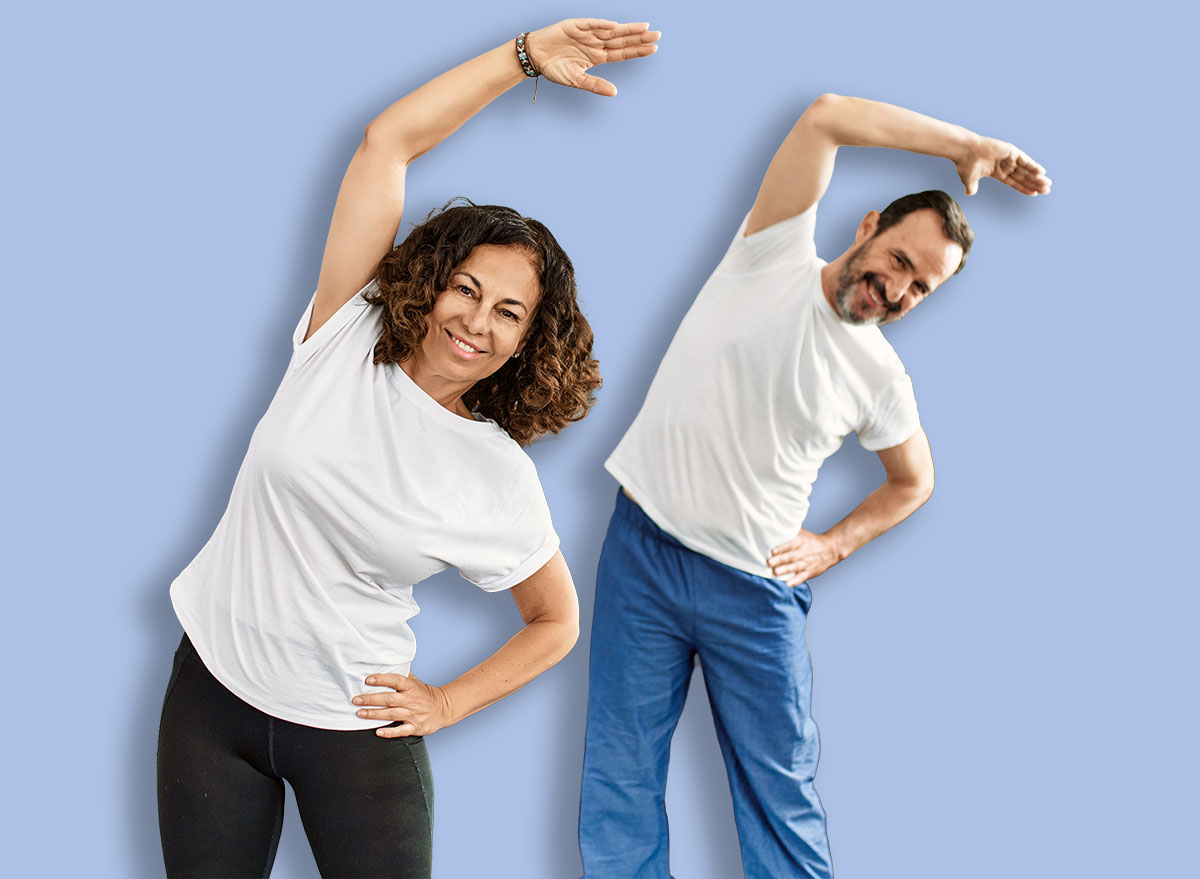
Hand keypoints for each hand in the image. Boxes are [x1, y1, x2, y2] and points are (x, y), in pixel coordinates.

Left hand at [353, 672, 453, 737]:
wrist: (443, 709)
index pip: (396, 680)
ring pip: (392, 714)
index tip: (367, 680)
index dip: (382, 679)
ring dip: (375, 714)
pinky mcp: (415, 727)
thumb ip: (401, 674)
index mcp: (411, 687)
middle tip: (356, 699)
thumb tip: (383, 663)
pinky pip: (401, 730)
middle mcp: (411, 700)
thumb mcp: (415, 681)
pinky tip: (378, 732)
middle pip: (390, 699)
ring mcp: (414, 714)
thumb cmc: (424, 694)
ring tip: (360, 713)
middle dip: (371, 699)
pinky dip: (390, 732)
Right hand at [525, 19, 659, 96]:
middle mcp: (595, 43)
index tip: (654, 49)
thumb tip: (614, 92)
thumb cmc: (554, 69)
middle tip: (658, 35)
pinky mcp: (575, 25)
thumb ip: (595, 85)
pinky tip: (614, 26)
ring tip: (644, 28)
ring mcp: (587, 33)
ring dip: (627, 29)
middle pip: (621, 40)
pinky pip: (591, 24)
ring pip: (611, 30)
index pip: (622, 53)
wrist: (534, 57)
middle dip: (639, 38)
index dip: (637, 50)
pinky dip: (601, 25)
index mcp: (597, 56)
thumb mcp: (576, 79)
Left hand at [767, 529, 841, 585]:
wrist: (831, 549)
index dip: (782, 548)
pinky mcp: (810, 572)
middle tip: (769, 562)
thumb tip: (773, 529)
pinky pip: (802, 577)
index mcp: (802, 541)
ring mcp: (807, 563)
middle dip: (780, 560)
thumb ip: (790, 532)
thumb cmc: (812, 540)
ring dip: (785, 570)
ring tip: (775, 572)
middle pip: (791, 556)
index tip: (772, 551)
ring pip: (795, 567)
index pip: (791, 544)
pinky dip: (796, 581)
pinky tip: (788, 584)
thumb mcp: (803, 533)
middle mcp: (804, 552)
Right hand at [955, 135, 1050, 196]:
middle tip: (1047, 190)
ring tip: (1048, 184)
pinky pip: (1025, 161)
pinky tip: (1042, 173)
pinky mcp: (1012, 152)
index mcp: (998, 173)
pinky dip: (1033, 166)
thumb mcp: (969, 179)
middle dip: (1035, 184)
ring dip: (1037, 177)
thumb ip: (972, 187)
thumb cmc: (965, 164)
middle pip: (1024, 177)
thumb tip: (969, 193)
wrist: (965, 151)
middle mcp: (1006, 165)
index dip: (1024, 188)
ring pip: (1027, 170)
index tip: (1035, 194)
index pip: (1015, 182)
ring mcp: (1009, 158)